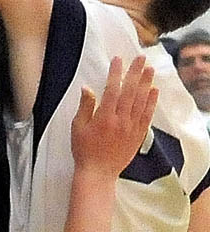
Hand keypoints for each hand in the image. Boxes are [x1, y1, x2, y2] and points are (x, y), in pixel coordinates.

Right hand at [70, 56, 157, 176]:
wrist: (98, 173)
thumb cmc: (84, 150)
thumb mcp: (78, 127)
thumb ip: (85, 106)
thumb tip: (87, 88)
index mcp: (104, 117)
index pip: (112, 89)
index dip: (116, 73)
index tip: (118, 60)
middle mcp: (121, 120)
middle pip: (130, 92)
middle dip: (135, 73)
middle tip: (140, 58)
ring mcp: (132, 128)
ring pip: (141, 101)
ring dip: (146, 84)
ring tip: (149, 69)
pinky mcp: (138, 135)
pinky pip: (147, 116)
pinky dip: (151, 103)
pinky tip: (153, 91)